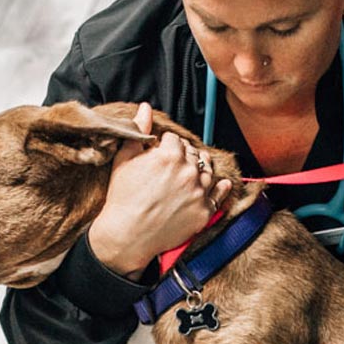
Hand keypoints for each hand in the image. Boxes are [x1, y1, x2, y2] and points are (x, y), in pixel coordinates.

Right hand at [87, 103, 231, 277]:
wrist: (127, 236)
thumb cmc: (122, 198)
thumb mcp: (124, 159)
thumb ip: (138, 130)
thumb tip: (145, 108)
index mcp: (170, 155)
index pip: (174, 140)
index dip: (165, 145)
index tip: (159, 153)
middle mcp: (189, 171)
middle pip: (193, 153)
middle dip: (183, 156)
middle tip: (172, 166)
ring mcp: (199, 192)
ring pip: (208, 170)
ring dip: (201, 168)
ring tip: (190, 173)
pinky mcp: (205, 212)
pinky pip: (219, 194)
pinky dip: (221, 187)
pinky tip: (221, 183)